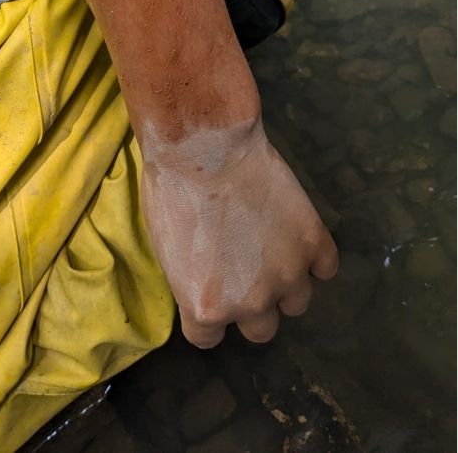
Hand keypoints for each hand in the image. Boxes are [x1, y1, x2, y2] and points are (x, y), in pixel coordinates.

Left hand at [140, 120, 337, 346]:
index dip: (207, 317)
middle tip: (243, 275)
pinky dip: (314, 257)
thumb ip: (193, 283)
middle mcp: (251, 303)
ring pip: (298, 303)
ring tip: (268, 251)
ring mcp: (289, 276)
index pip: (208, 339)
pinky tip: (294, 236)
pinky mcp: (315, 245)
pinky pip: (326, 268)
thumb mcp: (166, 253)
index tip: (208, 297)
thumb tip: (210, 288)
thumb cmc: (170, 197)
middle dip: (252, 307)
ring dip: (285, 284)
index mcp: (206, 308)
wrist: (204, 153)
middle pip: (261, 330)